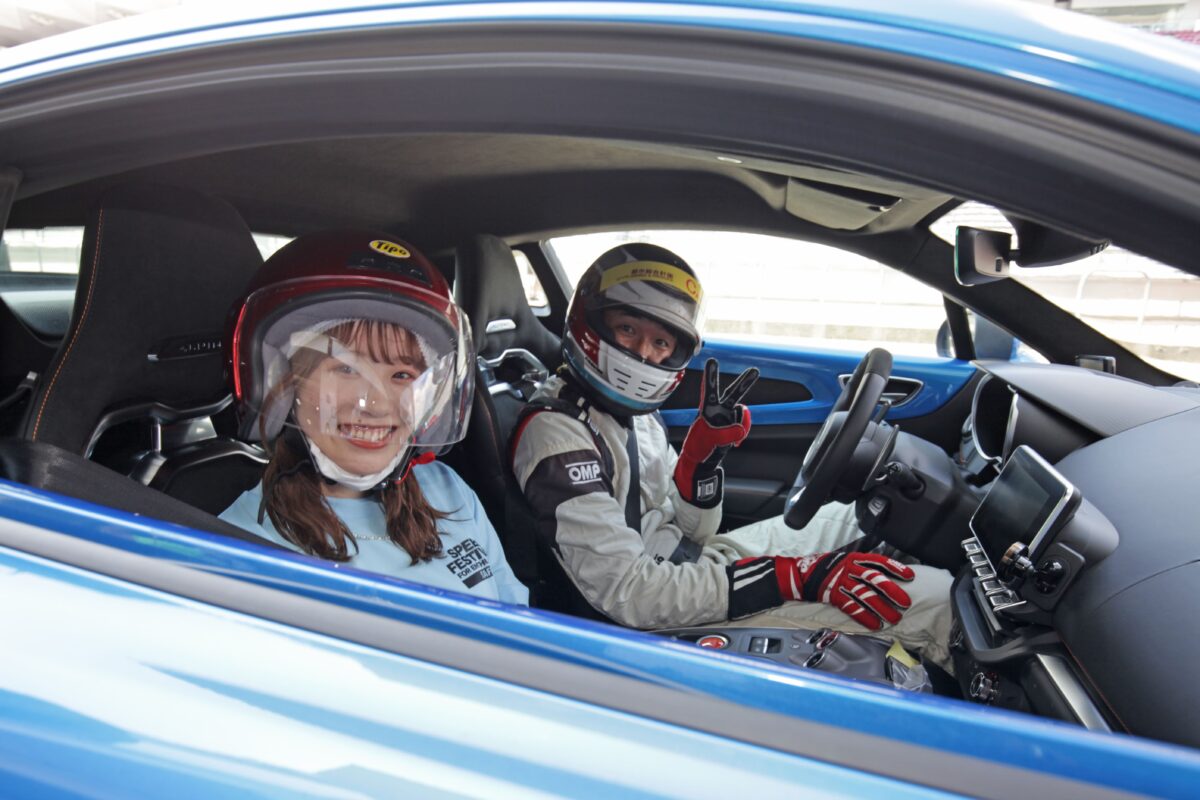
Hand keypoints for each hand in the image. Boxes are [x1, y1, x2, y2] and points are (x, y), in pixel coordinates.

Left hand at [673, 358, 757, 505]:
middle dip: (744, 383)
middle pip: (733, 393)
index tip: (712, 361)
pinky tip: (735, 442)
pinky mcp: (734, 426)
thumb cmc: (699, 447)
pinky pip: (744, 425)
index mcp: (707, 410)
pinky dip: (742, 433)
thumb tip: (741, 429)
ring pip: (742, 414)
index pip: (709, 390)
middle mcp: (718, 410)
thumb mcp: (710, 440)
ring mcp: (727, 418)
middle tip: (755, 371)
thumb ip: (727, 433)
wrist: (702, 461)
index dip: (711, 376)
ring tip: (731, 440)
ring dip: (741, 425)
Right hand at [775, 552, 913, 629]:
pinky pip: (851, 607)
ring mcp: (840, 582)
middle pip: (874, 578)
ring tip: (894, 618)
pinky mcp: (833, 595)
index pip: (878, 561)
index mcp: (853, 558)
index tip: (910, 576)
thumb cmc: (826, 568)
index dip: (895, 568)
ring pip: (865, 595)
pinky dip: (864, 616)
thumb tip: (884, 574)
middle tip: (905, 602)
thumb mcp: (844, 560)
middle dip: (892, 590)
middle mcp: (848, 569)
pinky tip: (875, 624)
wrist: (800, 575)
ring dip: (881, 608)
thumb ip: (862, 566)